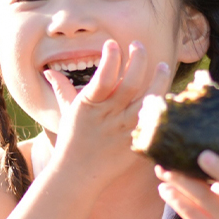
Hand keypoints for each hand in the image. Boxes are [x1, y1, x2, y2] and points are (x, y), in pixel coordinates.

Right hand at [43, 40, 171, 188]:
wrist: (78, 174)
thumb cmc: (72, 141)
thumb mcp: (67, 112)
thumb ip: (62, 89)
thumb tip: (50, 72)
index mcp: (89, 105)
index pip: (102, 77)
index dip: (110, 58)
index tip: (113, 44)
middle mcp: (108, 116)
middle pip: (130, 84)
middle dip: (137, 60)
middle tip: (138, 46)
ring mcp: (125, 129)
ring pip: (148, 100)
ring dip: (158, 80)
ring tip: (163, 65)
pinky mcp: (137, 141)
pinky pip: (154, 121)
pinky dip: (162, 107)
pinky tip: (168, 95)